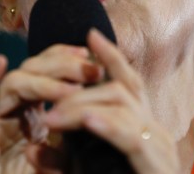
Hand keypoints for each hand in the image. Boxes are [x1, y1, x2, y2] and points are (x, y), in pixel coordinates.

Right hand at [0, 44, 103, 173]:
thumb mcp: (66, 160)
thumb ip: (77, 135)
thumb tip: (104, 104)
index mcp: (28, 113)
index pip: (46, 72)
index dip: (68, 61)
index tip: (96, 59)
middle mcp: (7, 112)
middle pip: (31, 71)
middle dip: (62, 66)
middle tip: (90, 69)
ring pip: (12, 85)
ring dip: (42, 81)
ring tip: (72, 88)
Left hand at [40, 29, 180, 173]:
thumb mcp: (87, 172)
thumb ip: (65, 158)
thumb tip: (34, 146)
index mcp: (145, 128)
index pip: (130, 82)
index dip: (112, 55)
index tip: (90, 34)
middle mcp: (156, 132)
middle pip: (120, 89)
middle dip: (80, 90)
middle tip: (47, 99)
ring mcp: (160, 148)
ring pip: (122, 106)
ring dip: (83, 108)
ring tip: (52, 118)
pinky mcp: (158, 167)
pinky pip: (131, 136)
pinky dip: (108, 126)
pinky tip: (88, 120)